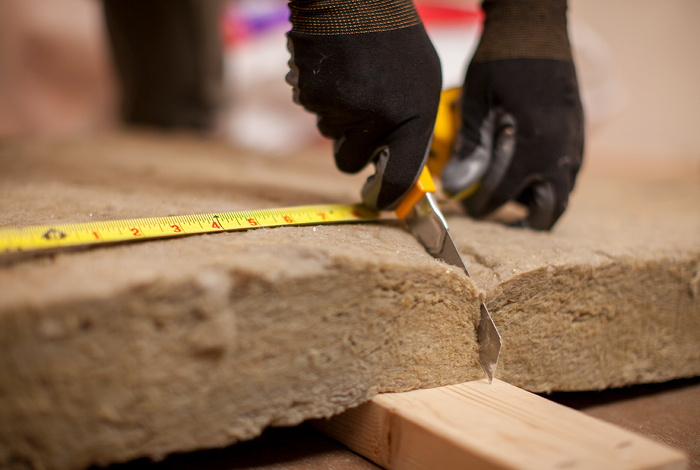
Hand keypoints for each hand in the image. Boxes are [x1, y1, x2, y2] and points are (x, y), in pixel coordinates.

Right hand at [286, 0, 441, 210]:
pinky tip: (336, 69)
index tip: (380, 200)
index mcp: (413, 116)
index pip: (398, 177)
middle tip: (362, 113)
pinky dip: (323, 97)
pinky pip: (315, 113)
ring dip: (340, 116)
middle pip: (350, 162)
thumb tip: (401, 166)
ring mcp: (341, 109)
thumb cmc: (394, 40)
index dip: (386, 196)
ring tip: (354, 76)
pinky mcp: (312, 96)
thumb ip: (413, 126)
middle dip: (352, 146)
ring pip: (331, 135)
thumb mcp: (422, 82)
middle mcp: (378, 119)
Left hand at [441, 0, 583, 229]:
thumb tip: (457, 185)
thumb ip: (469, 146)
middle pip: (552, 206)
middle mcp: (561, 147)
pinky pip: (571, 168)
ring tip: (512, 200)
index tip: (465, 207)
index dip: (482, 207)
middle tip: (501, 222)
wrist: (535, 22)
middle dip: (526, 222)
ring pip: (566, 189)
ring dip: (541, 201)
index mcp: (533, 143)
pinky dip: (552, 179)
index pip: (505, 194)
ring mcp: (575, 138)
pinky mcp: (579, 128)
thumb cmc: (501, 57)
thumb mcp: (476, 100)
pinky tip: (529, 172)